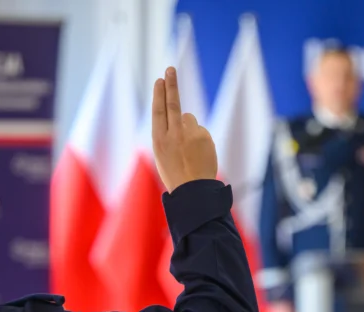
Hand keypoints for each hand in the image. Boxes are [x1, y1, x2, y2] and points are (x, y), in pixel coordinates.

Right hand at [151, 67, 217, 191]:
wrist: (194, 190)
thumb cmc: (175, 173)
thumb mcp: (162, 154)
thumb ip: (168, 133)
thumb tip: (182, 115)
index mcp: (159, 140)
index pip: (158, 111)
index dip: (159, 94)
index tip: (160, 80)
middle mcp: (174, 135)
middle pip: (173, 104)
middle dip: (171, 85)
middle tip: (170, 69)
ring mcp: (191, 135)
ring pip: (189, 118)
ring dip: (188, 127)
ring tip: (188, 148)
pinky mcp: (205, 137)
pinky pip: (200, 129)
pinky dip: (199, 137)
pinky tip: (197, 153)